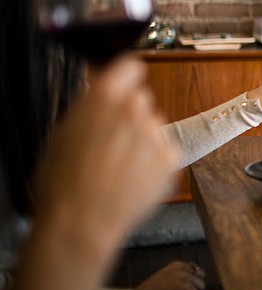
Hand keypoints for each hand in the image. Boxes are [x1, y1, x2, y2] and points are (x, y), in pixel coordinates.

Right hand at [32, 57, 178, 246]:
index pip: (130, 66)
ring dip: (142, 140)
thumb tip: (102, 90)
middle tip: (111, 142)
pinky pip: (164, 151)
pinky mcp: (171, 158)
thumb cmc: (63, 182)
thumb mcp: (63, 133)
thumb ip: (89, 107)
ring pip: (153, 127)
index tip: (124, 83)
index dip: (126, 76)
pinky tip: (132, 178)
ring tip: (118, 167)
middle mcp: (135, 110)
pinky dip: (154, 162)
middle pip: (141, 100)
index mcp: (104, 97)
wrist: (81, 222)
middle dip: (130, 115)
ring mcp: (156, 134)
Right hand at [130, 261, 205, 289]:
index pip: (198, 272)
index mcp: (179, 265)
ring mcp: (186, 286)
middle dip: (193, 289)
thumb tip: (196, 274)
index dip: (194, 280)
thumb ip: (179, 272)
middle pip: (201, 283)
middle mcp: (185, 273)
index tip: (186, 286)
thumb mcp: (164, 274)